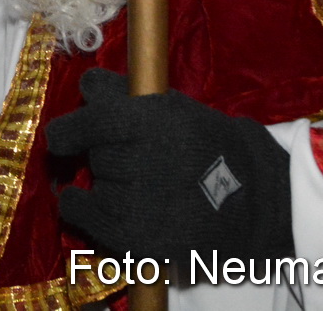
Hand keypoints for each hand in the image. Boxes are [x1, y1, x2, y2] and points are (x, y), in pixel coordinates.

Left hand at [44, 69, 292, 278]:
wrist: (252, 203)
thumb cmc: (208, 147)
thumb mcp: (174, 106)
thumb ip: (127, 95)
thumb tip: (86, 87)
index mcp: (149, 118)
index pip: (91, 99)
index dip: (81, 113)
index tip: (69, 131)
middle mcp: (136, 157)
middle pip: (91, 144)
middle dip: (106, 147)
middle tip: (139, 158)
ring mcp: (131, 200)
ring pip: (90, 175)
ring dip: (104, 177)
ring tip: (140, 185)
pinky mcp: (128, 235)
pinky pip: (76, 209)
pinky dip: (80, 205)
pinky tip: (102, 203)